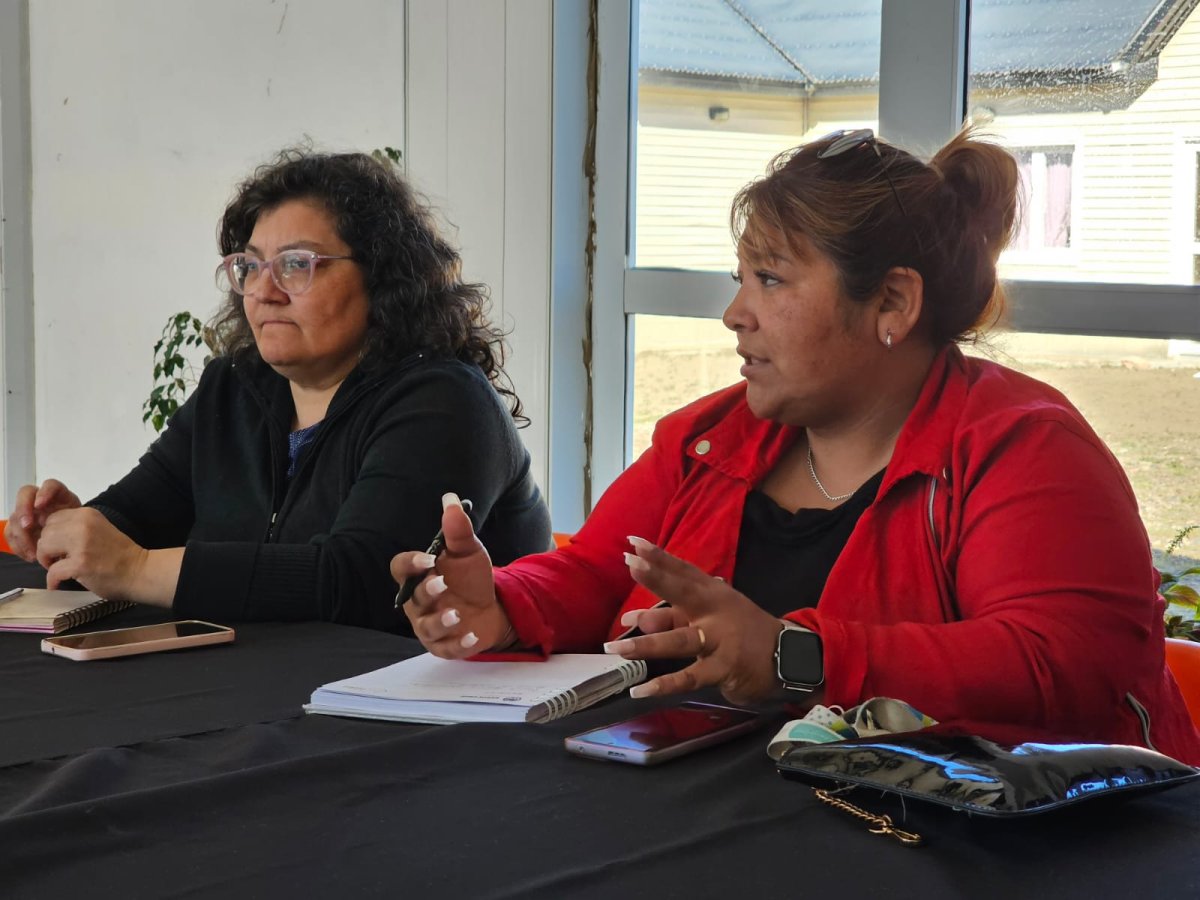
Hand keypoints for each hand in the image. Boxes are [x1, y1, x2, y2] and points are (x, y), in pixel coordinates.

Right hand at [4, 479, 81, 561]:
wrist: (77, 545)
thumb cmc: (81, 534)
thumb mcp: (83, 528)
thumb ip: (76, 523)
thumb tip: (66, 530)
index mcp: (60, 497)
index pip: (51, 485)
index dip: (44, 492)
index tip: (40, 505)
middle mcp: (42, 501)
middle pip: (26, 495)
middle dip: (24, 509)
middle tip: (28, 526)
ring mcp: (30, 513)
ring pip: (16, 517)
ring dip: (21, 534)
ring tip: (35, 552)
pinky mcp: (21, 527)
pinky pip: (12, 533)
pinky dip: (18, 546)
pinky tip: (31, 556)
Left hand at [36, 507, 153, 599]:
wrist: (140, 571)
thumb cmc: (119, 555)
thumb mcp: (98, 530)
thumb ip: (76, 528)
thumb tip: (49, 537)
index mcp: (87, 514)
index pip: (52, 519)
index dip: (51, 535)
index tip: (59, 547)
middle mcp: (83, 524)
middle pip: (45, 533)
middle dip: (46, 548)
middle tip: (57, 560)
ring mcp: (82, 544)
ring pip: (44, 548)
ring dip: (47, 561)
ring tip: (57, 569)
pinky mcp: (80, 564)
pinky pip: (52, 571)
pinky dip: (52, 580)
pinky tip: (58, 584)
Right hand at [391, 493, 512, 657]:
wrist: (491, 606)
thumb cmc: (470, 577)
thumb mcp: (468, 551)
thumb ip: (458, 529)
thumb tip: (451, 498)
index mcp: (419, 575)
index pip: (400, 568)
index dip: (410, 564)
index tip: (428, 559)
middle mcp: (418, 602)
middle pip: (413, 598)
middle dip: (426, 592)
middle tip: (442, 584)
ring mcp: (429, 625)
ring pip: (425, 627)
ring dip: (439, 621)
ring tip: (457, 614)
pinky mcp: (444, 645)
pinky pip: (446, 648)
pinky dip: (458, 644)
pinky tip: (472, 635)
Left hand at [603, 536, 789, 705]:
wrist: (788, 657)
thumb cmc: (741, 632)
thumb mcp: (709, 618)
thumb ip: (670, 617)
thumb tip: (631, 620)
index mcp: (713, 594)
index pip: (684, 571)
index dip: (660, 556)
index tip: (634, 542)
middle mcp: (715, 611)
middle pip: (684, 593)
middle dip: (658, 579)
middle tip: (630, 565)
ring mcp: (720, 639)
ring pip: (679, 640)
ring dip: (647, 644)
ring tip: (615, 648)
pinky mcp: (723, 668)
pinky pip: (689, 677)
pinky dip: (664, 685)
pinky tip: (640, 690)